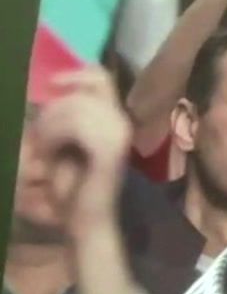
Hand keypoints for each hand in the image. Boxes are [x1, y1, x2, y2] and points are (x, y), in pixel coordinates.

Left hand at [32, 67, 131, 236]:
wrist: (87, 220)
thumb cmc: (73, 186)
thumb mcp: (64, 143)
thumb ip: (66, 118)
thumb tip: (54, 94)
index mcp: (113, 117)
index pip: (100, 78)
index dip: (75, 74)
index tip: (52, 84)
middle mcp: (120, 121)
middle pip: (81, 92)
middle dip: (51, 112)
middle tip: (39, 140)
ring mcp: (117, 134)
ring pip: (75, 108)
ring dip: (49, 127)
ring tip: (42, 150)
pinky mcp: (109, 149)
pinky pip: (76, 126)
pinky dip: (54, 137)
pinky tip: (48, 155)